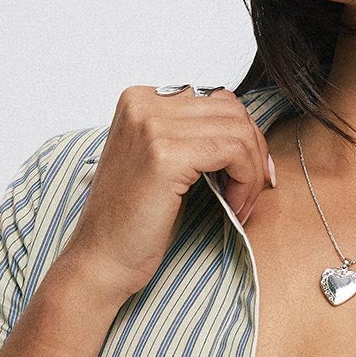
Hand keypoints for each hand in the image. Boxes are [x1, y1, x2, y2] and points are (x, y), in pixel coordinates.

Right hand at [61, 85, 276, 307]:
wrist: (101, 258)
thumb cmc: (133, 219)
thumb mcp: (162, 161)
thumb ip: (190, 135)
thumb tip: (246, 129)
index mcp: (139, 98)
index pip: (217, 100)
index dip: (242, 138)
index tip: (249, 175)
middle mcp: (143, 103)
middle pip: (232, 111)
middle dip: (254, 153)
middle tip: (250, 192)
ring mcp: (152, 125)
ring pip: (239, 130)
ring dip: (252, 171)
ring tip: (240, 203)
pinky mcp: (166, 155)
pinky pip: (234, 152)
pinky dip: (247, 182)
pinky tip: (234, 207)